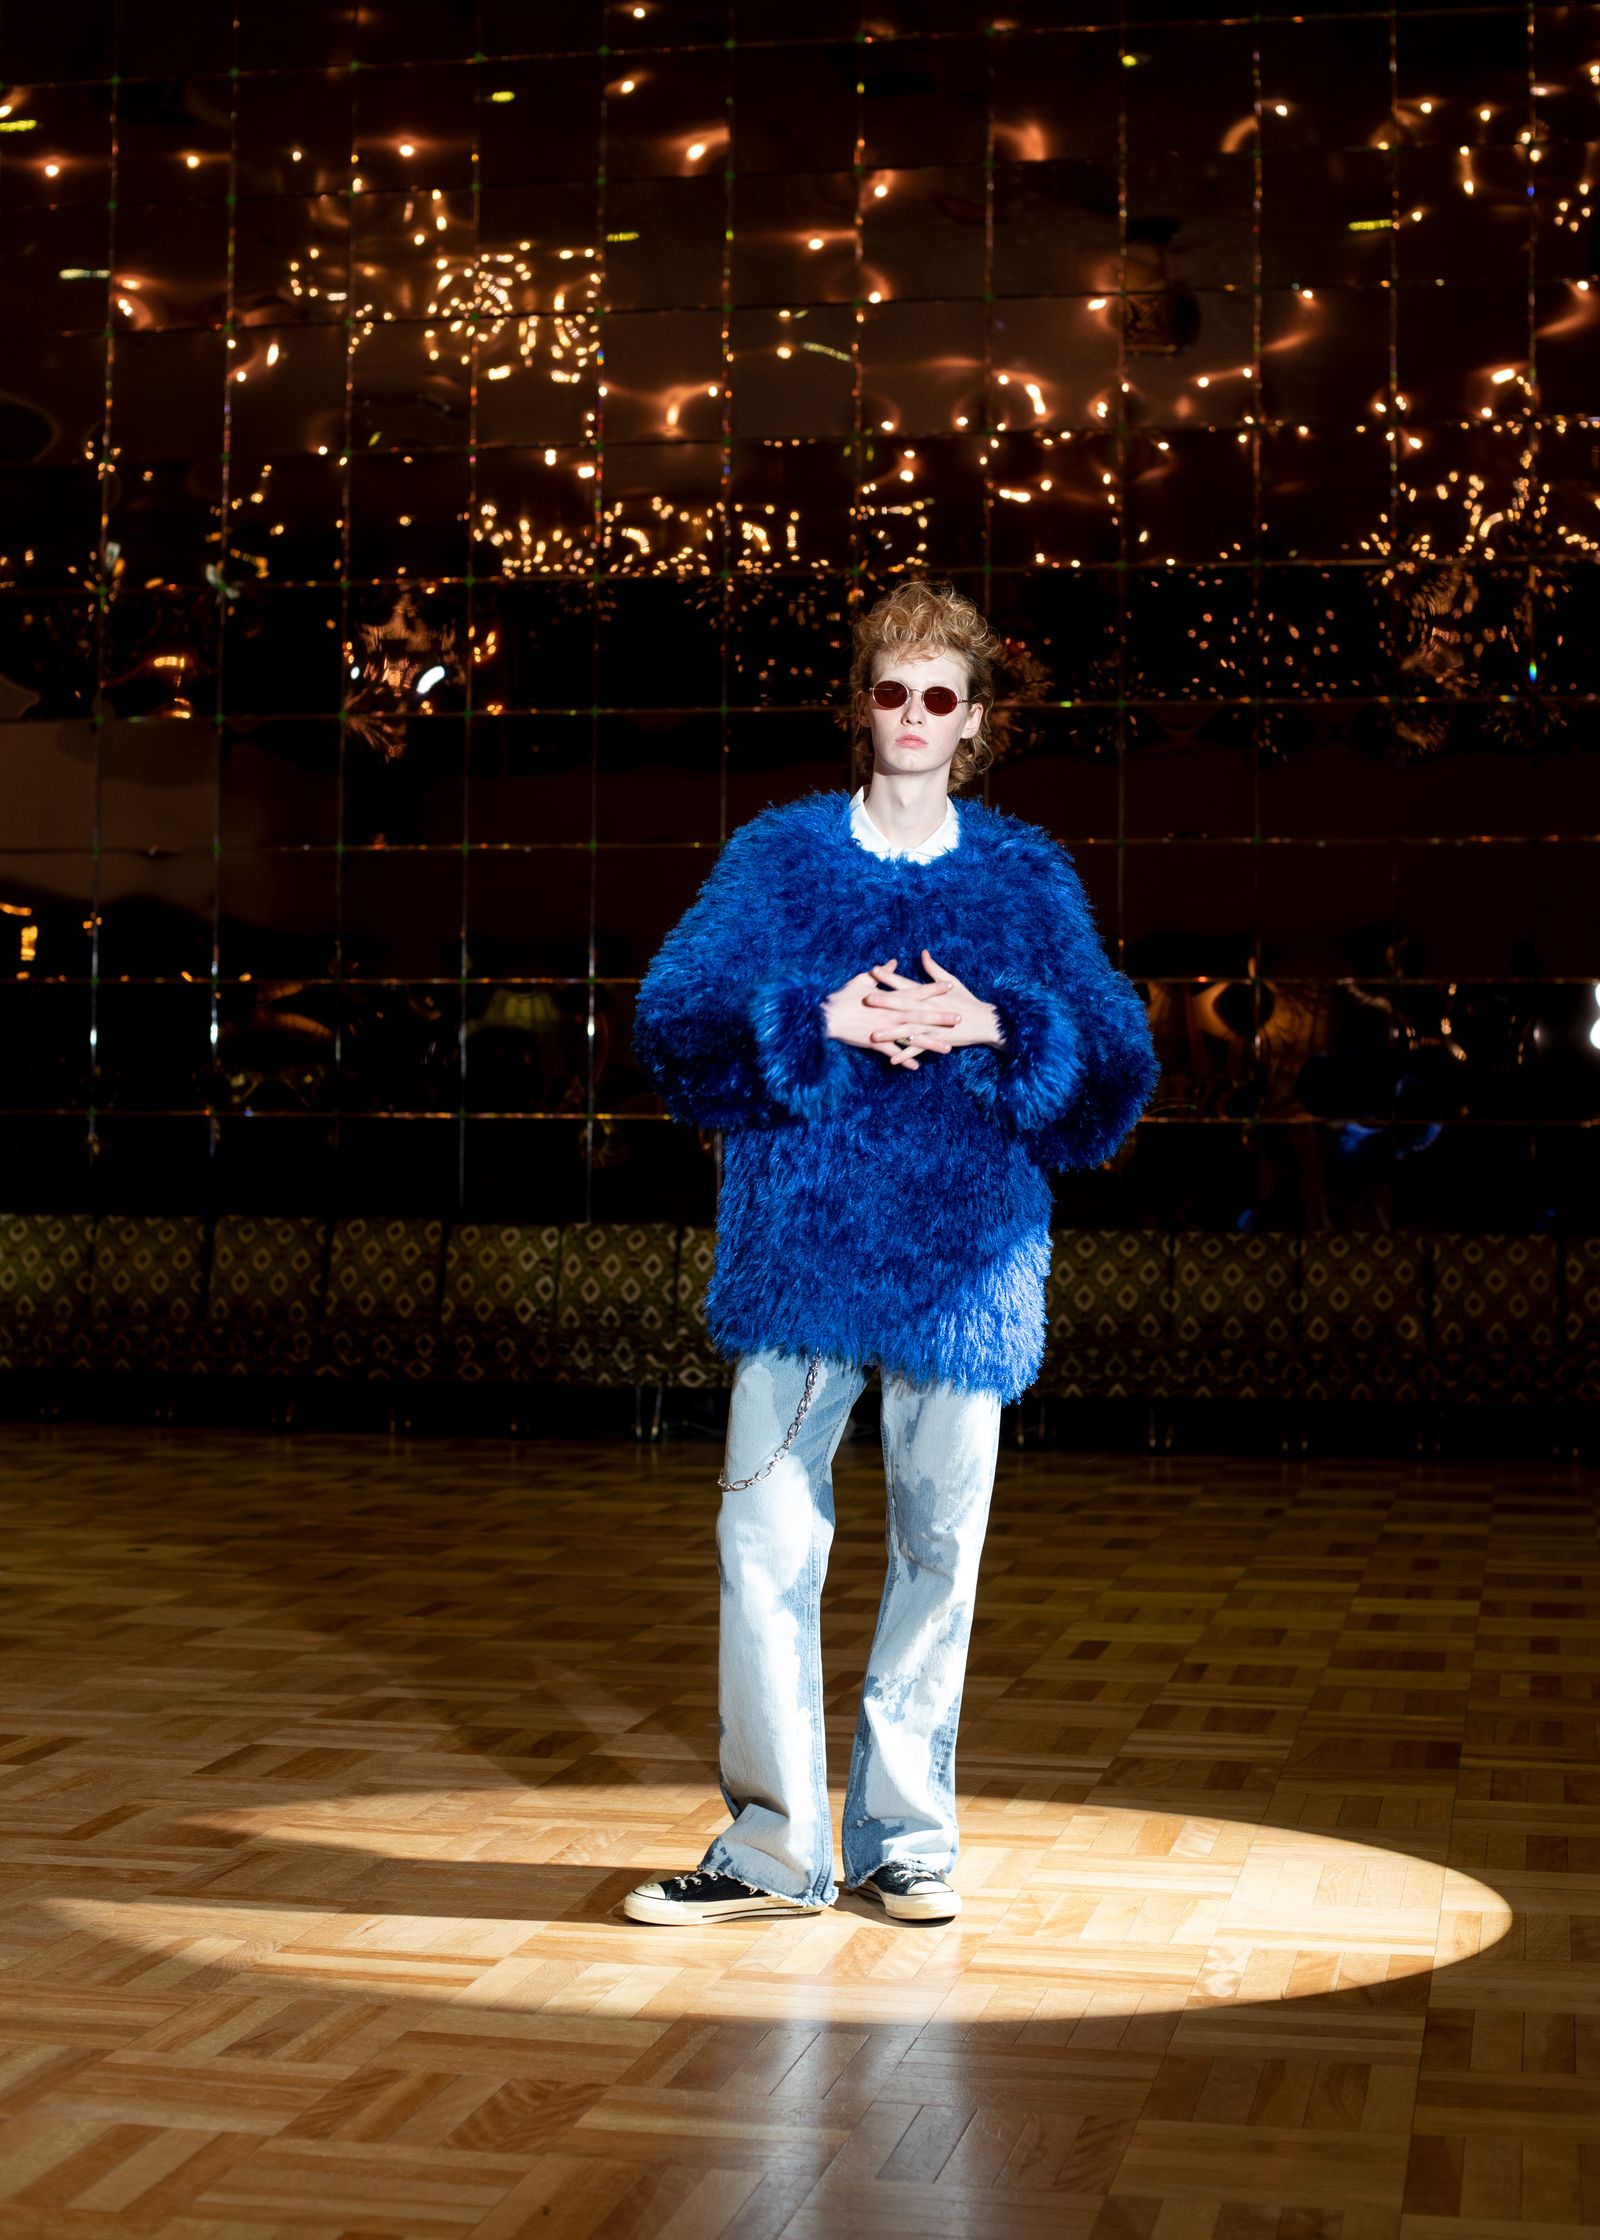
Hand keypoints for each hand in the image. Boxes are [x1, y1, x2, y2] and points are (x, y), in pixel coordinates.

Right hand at [823, 957, 959, 1070]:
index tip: (949, 986)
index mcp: (890, 997)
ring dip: (931, 1043)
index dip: (933, 989)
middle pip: (921, 1015)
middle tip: (960, 1018)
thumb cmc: (843, 996)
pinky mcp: (876, 1042)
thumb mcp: (863, 979)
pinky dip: (905, 1060)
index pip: (916, 991)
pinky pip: (894, 1053)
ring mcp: (885, 1028)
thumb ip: (882, 973)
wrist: (828, 1015)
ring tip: (948, 1048)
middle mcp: (892, 1013)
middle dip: (941, 1017)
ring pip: (913, 1037)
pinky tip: (917, 1067)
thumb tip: (892, 962)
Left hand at [864, 949, 1003, 1056]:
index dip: (890, 977)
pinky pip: (918, 1049)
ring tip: (873, 1036)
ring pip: (907, 1030)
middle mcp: (928, 1009)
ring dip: (890, 1033)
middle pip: (903, 1005)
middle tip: (866, 999)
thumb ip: (933, 968)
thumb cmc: (966, 1000)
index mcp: (929, 994)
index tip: (873, 970)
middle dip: (884, 1002)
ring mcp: (932, 1026)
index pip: (906, 983)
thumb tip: (923, 952)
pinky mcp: (937, 1040)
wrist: (983, 1021)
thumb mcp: (951, 981)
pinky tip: (891, 1060)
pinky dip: (906, 1055)